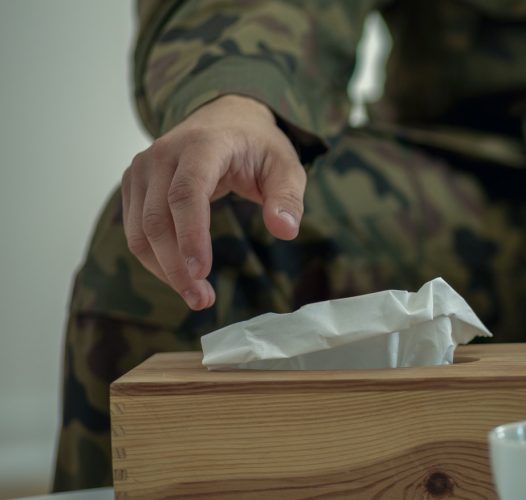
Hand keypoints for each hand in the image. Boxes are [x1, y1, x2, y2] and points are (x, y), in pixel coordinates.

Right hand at [122, 94, 306, 309]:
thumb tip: (285, 230)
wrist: (226, 118)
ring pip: (140, 229)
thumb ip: (287, 197)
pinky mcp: (135, 185)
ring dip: (162, 269)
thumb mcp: (286, 165)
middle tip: (202, 300)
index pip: (186, 193)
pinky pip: (136, 229)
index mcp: (202, 145)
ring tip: (196, 296)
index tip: (200, 272)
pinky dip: (155, 258)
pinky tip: (181, 277)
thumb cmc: (257, 145)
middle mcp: (163, 154)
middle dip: (176, 266)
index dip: (190, 235)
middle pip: (157, 218)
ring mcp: (143, 169)